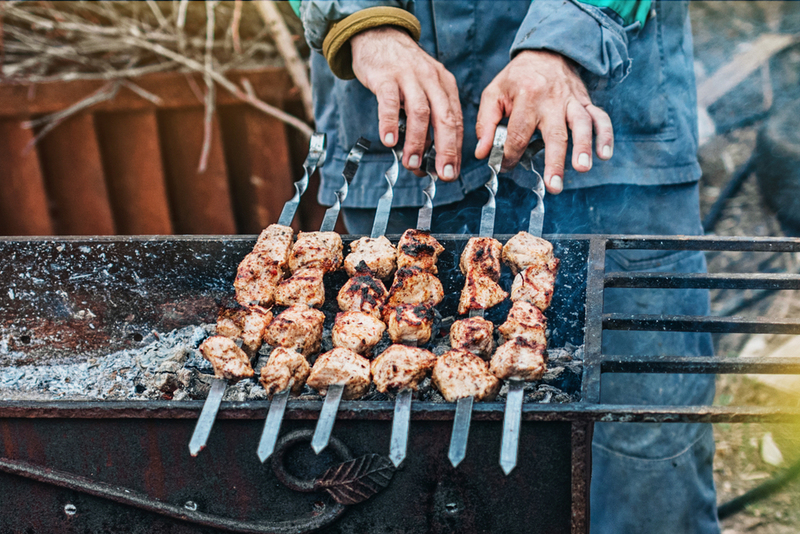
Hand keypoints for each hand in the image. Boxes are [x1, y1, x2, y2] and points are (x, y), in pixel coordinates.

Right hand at [351, 27, 462, 179]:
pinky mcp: (386, 76)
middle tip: (442, 173)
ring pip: (419, 112)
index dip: (456, 149)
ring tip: (411, 164)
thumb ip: (428, 118)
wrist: (380, 35)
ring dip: (417, 141)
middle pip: (444, 118)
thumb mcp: (424, 87)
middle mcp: (432, 81)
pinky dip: (390, 123)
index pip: (456, 121)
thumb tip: (428, 156)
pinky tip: (388, 141)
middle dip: (446, 149)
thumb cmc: (402, 71)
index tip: (452, 172)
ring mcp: (409, 77)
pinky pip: (389, 102)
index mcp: (445, 86)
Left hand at [475, 50, 613, 193]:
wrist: (546, 51)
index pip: (518, 134)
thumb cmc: (518, 77)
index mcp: (526, 97)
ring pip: (581, 125)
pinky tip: (605, 154)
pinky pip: (601, 118)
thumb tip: (483, 153)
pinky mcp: (586, 101)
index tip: (505, 167)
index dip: (511, 156)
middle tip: (553, 185)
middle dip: (554, 161)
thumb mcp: (494, 93)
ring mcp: (572, 101)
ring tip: (582, 168)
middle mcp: (551, 100)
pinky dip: (606, 135)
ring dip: (583, 148)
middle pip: (554, 134)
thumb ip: (486, 124)